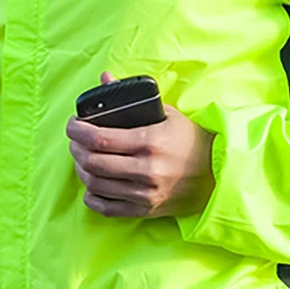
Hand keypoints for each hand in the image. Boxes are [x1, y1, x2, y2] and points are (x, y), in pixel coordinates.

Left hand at [66, 72, 216, 218]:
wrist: (217, 174)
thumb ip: (132, 98)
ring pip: (96, 185)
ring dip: (81, 170)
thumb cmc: (191, 139)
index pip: (100, 138)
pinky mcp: (145, 210)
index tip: (72, 124)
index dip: (78, 131)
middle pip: (93, 162)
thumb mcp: (166, 112)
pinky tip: (92, 184)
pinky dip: (92, 196)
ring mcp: (144, 193)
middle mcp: (145, 169)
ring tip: (81, 158)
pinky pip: (107, 208)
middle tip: (75, 140)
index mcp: (150, 141)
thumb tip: (105, 77)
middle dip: (76, 149)